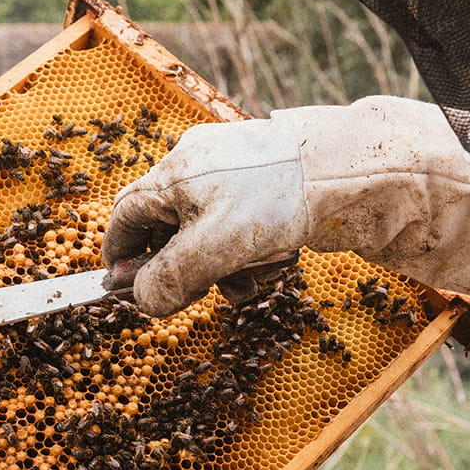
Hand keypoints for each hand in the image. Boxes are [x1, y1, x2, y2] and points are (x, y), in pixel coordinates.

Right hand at [102, 115, 307, 317]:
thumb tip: (143, 301)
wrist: (349, 171)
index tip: (124, 287)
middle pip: (168, 228)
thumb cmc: (279, 198)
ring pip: (207, 233)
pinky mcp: (263, 185)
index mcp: (176, 172)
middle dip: (182, 268)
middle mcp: (199, 168)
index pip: (125, 215)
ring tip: (246, 284)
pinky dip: (247, 253)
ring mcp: (233, 175)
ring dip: (220, 268)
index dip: (121, 254)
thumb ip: (171, 278)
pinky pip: (240, 226)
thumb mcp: (214, 248)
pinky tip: (271, 265)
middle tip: (199, 293)